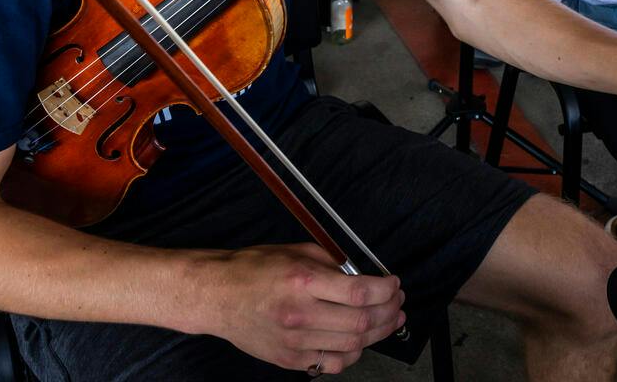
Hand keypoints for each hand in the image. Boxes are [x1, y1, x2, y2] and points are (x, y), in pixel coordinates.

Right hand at [196, 243, 404, 374]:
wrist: (218, 296)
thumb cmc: (255, 269)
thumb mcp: (296, 252)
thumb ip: (332, 264)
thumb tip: (364, 276)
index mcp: (302, 281)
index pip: (358, 293)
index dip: (385, 290)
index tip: (393, 284)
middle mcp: (300, 314)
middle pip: (361, 321)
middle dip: (389, 311)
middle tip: (398, 302)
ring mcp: (295, 341)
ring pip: (352, 345)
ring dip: (378, 332)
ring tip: (389, 320)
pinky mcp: (290, 360)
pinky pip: (333, 364)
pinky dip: (353, 354)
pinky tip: (360, 340)